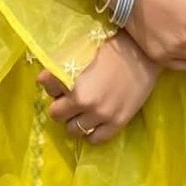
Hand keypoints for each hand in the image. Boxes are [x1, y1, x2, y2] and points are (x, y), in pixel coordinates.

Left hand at [38, 33, 159, 145]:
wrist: (143, 53)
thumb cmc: (113, 46)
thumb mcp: (83, 51)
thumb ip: (61, 66)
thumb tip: (42, 80)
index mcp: (73, 81)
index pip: (48, 89)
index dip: (53, 85)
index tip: (60, 84)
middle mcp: (85, 102)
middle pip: (57, 115)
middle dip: (61, 106)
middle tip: (71, 98)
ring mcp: (102, 115)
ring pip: (73, 130)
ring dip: (75, 120)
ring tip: (84, 110)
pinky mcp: (117, 123)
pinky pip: (95, 139)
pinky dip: (91, 132)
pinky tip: (95, 121)